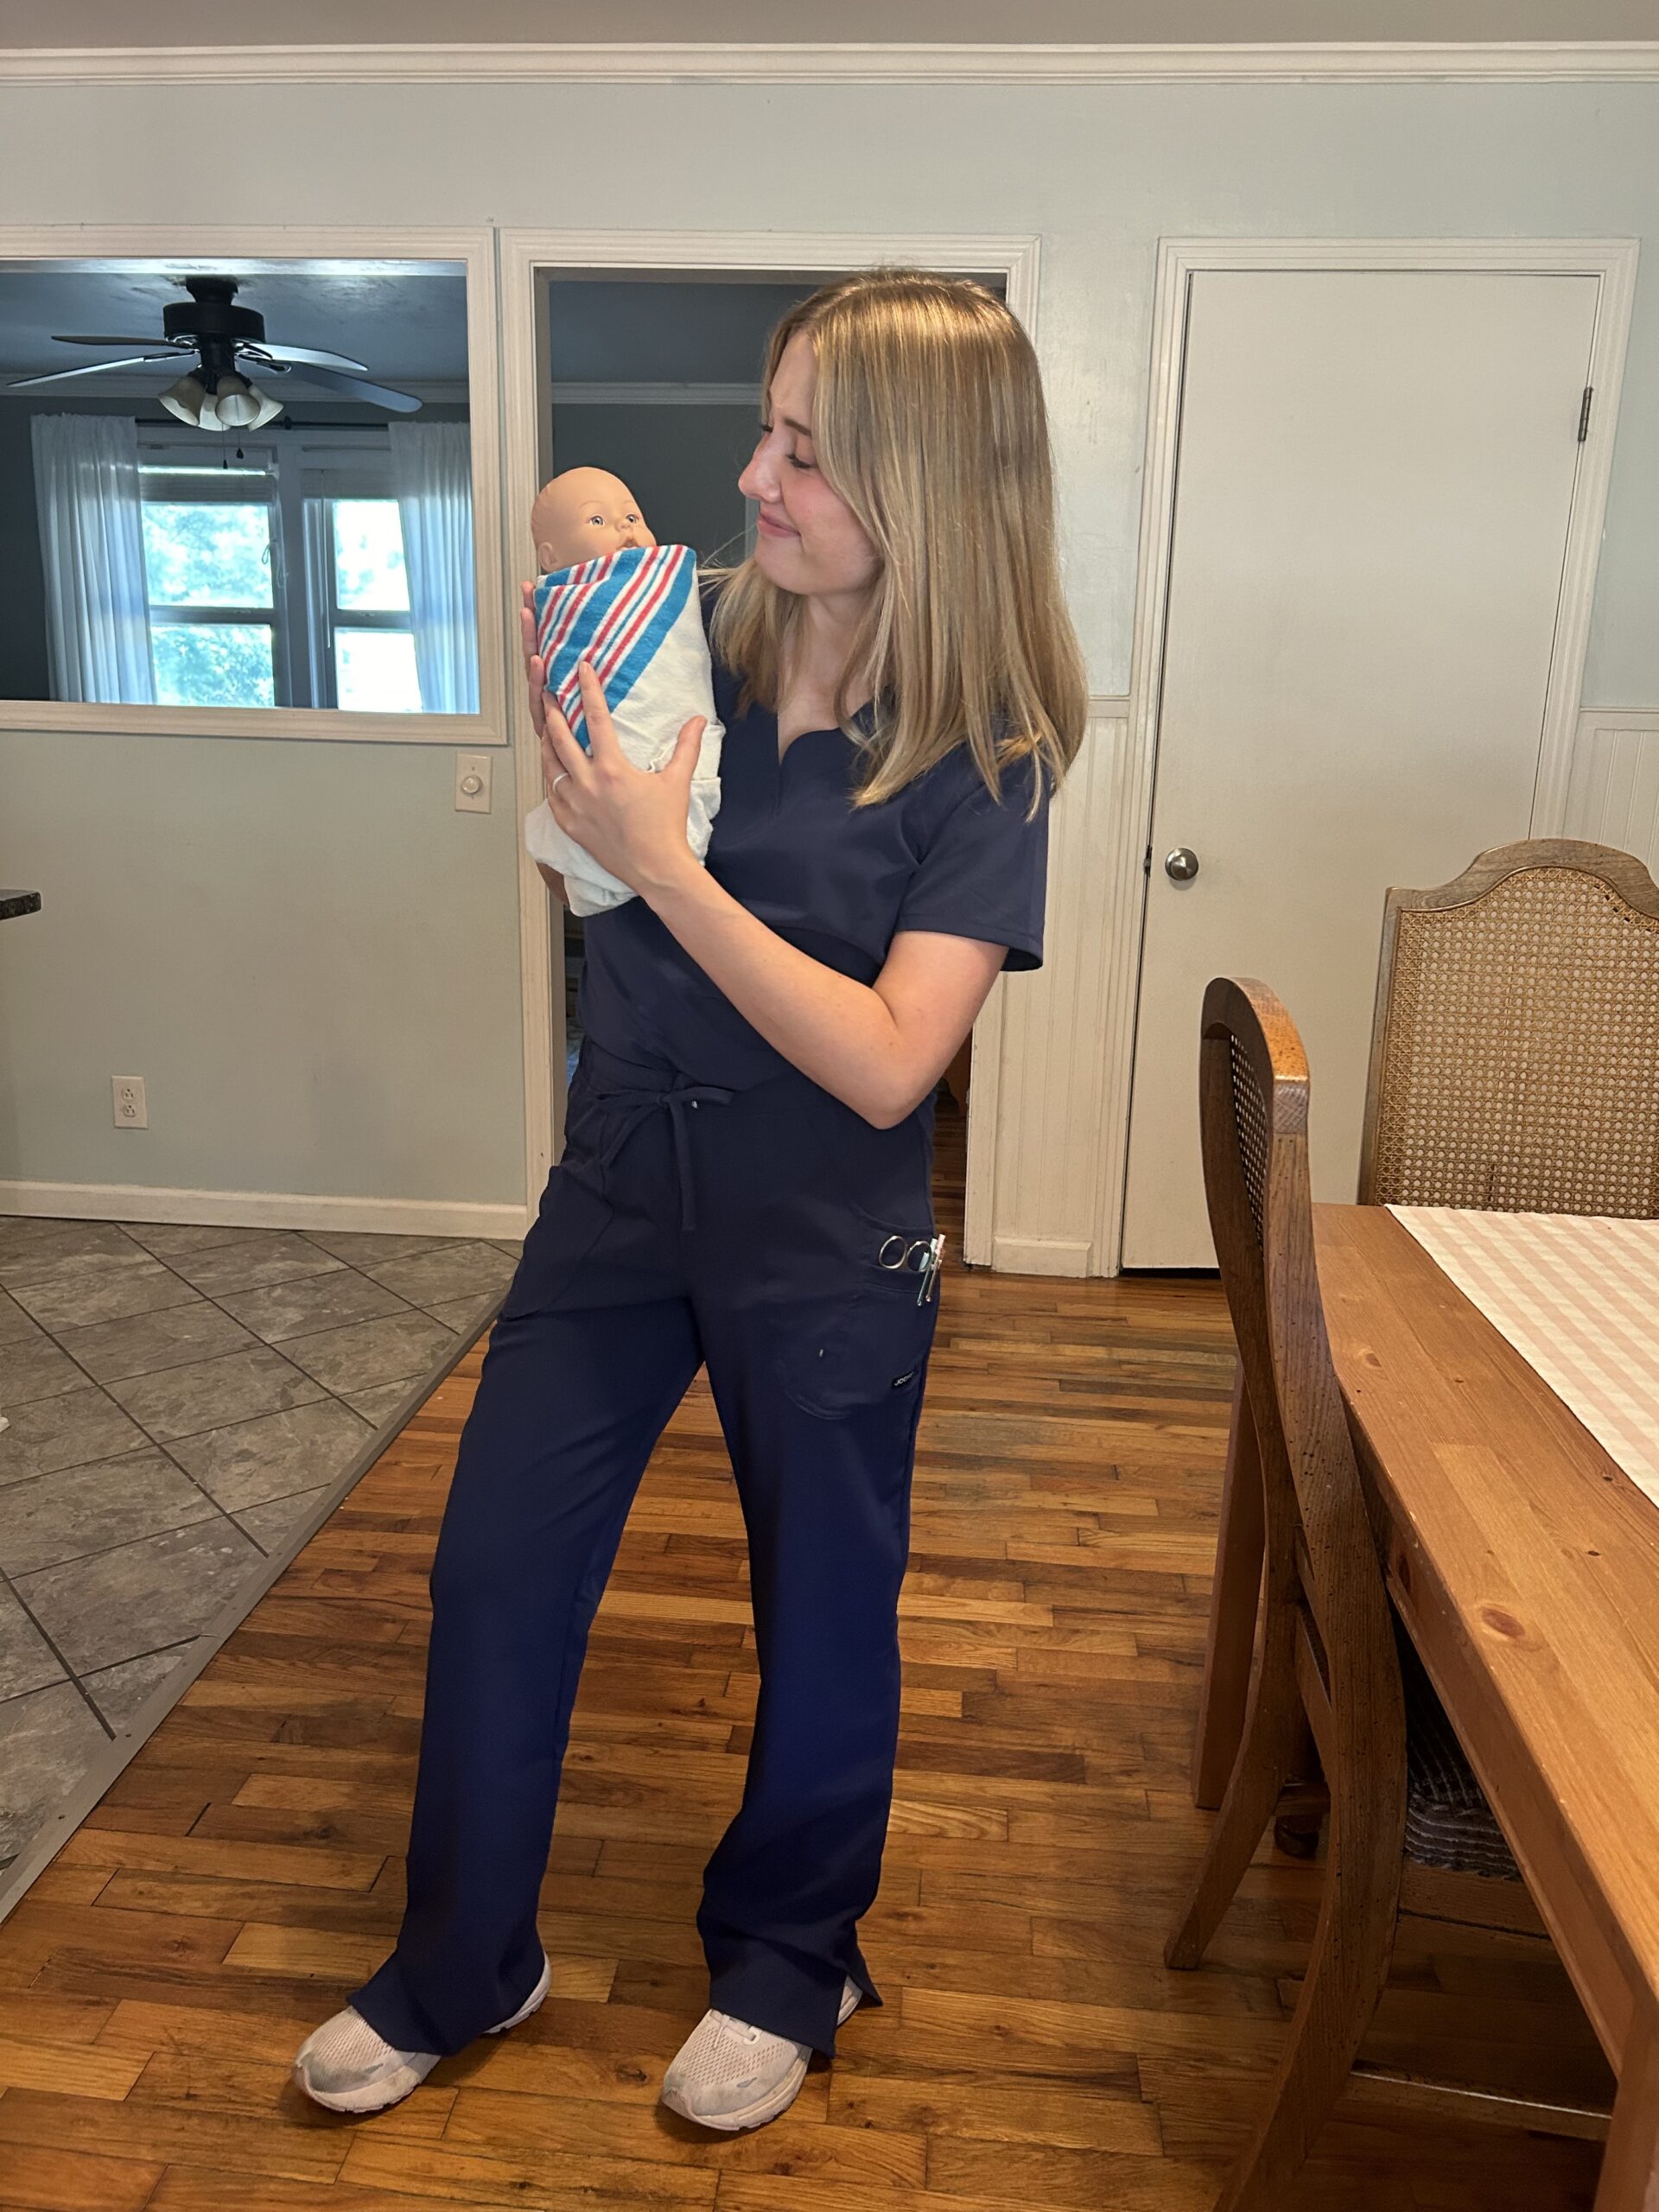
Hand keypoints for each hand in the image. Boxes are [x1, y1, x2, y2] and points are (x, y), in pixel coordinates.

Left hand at [541, 655, 706, 898]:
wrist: (655, 869)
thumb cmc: (667, 826)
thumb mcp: (677, 782)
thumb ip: (686, 747)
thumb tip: (698, 720)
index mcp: (612, 768)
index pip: (595, 718)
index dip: (588, 689)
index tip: (581, 669)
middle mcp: (587, 783)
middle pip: (559, 736)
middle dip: (553, 711)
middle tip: (549, 693)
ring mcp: (573, 804)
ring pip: (548, 764)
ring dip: (546, 741)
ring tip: (545, 726)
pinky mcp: (569, 823)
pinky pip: (550, 793)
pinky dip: (549, 776)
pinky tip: (551, 768)